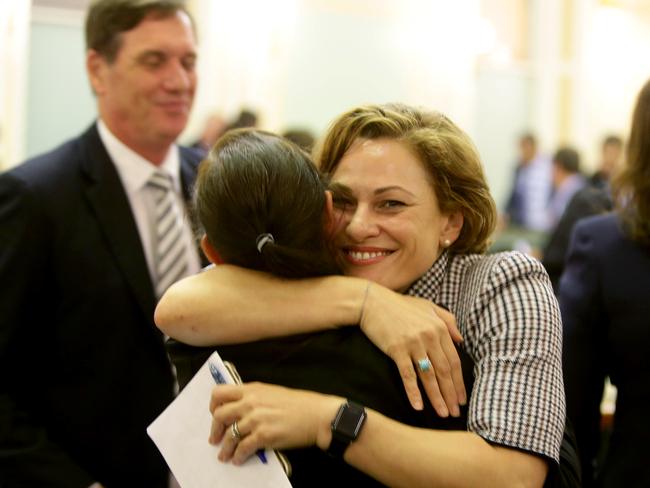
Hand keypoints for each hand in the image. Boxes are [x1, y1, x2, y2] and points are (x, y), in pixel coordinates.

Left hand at [209, 382, 340, 464]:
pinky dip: (238, 456)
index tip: (215, 415)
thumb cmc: (299, 404)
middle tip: (215, 439)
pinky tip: (239, 459)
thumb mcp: (272, 392)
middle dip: (215, 429)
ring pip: (230, 435)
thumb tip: (239, 409)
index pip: (220, 393)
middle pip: (220, 415)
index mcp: (252, 389)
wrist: (317, 415)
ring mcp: (257, 419)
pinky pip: (243, 448)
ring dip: (225, 448)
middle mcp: (251, 402)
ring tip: (224, 455)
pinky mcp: (264, 435)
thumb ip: (254, 398)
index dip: (213, 406)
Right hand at [359, 284, 465, 415]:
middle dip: (451, 394)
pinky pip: (408, 375)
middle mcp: (429, 336)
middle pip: (444, 371)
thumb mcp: (428, 306)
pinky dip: (413, 392)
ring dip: (437, 397)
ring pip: (429, 376)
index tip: (461, 398)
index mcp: (439, 328)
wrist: (372, 302)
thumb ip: (448, 320)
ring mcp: (413, 343)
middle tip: (455, 412)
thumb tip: (460, 340)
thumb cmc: (400, 305)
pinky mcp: (396, 349)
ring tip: (443, 414)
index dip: (459, 382)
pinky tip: (418, 407)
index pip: (453, 361)